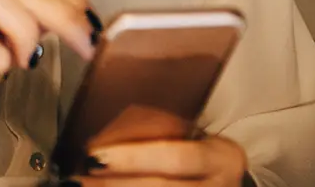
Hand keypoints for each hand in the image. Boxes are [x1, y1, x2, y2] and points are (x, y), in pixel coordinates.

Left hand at [72, 135, 249, 184]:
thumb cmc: (206, 156)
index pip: (174, 157)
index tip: (94, 155)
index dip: (133, 159)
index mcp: (220, 158)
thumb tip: (105, 132)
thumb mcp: (199, 140)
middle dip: (113, 186)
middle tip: (77, 179)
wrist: (237, 186)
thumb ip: (165, 136)